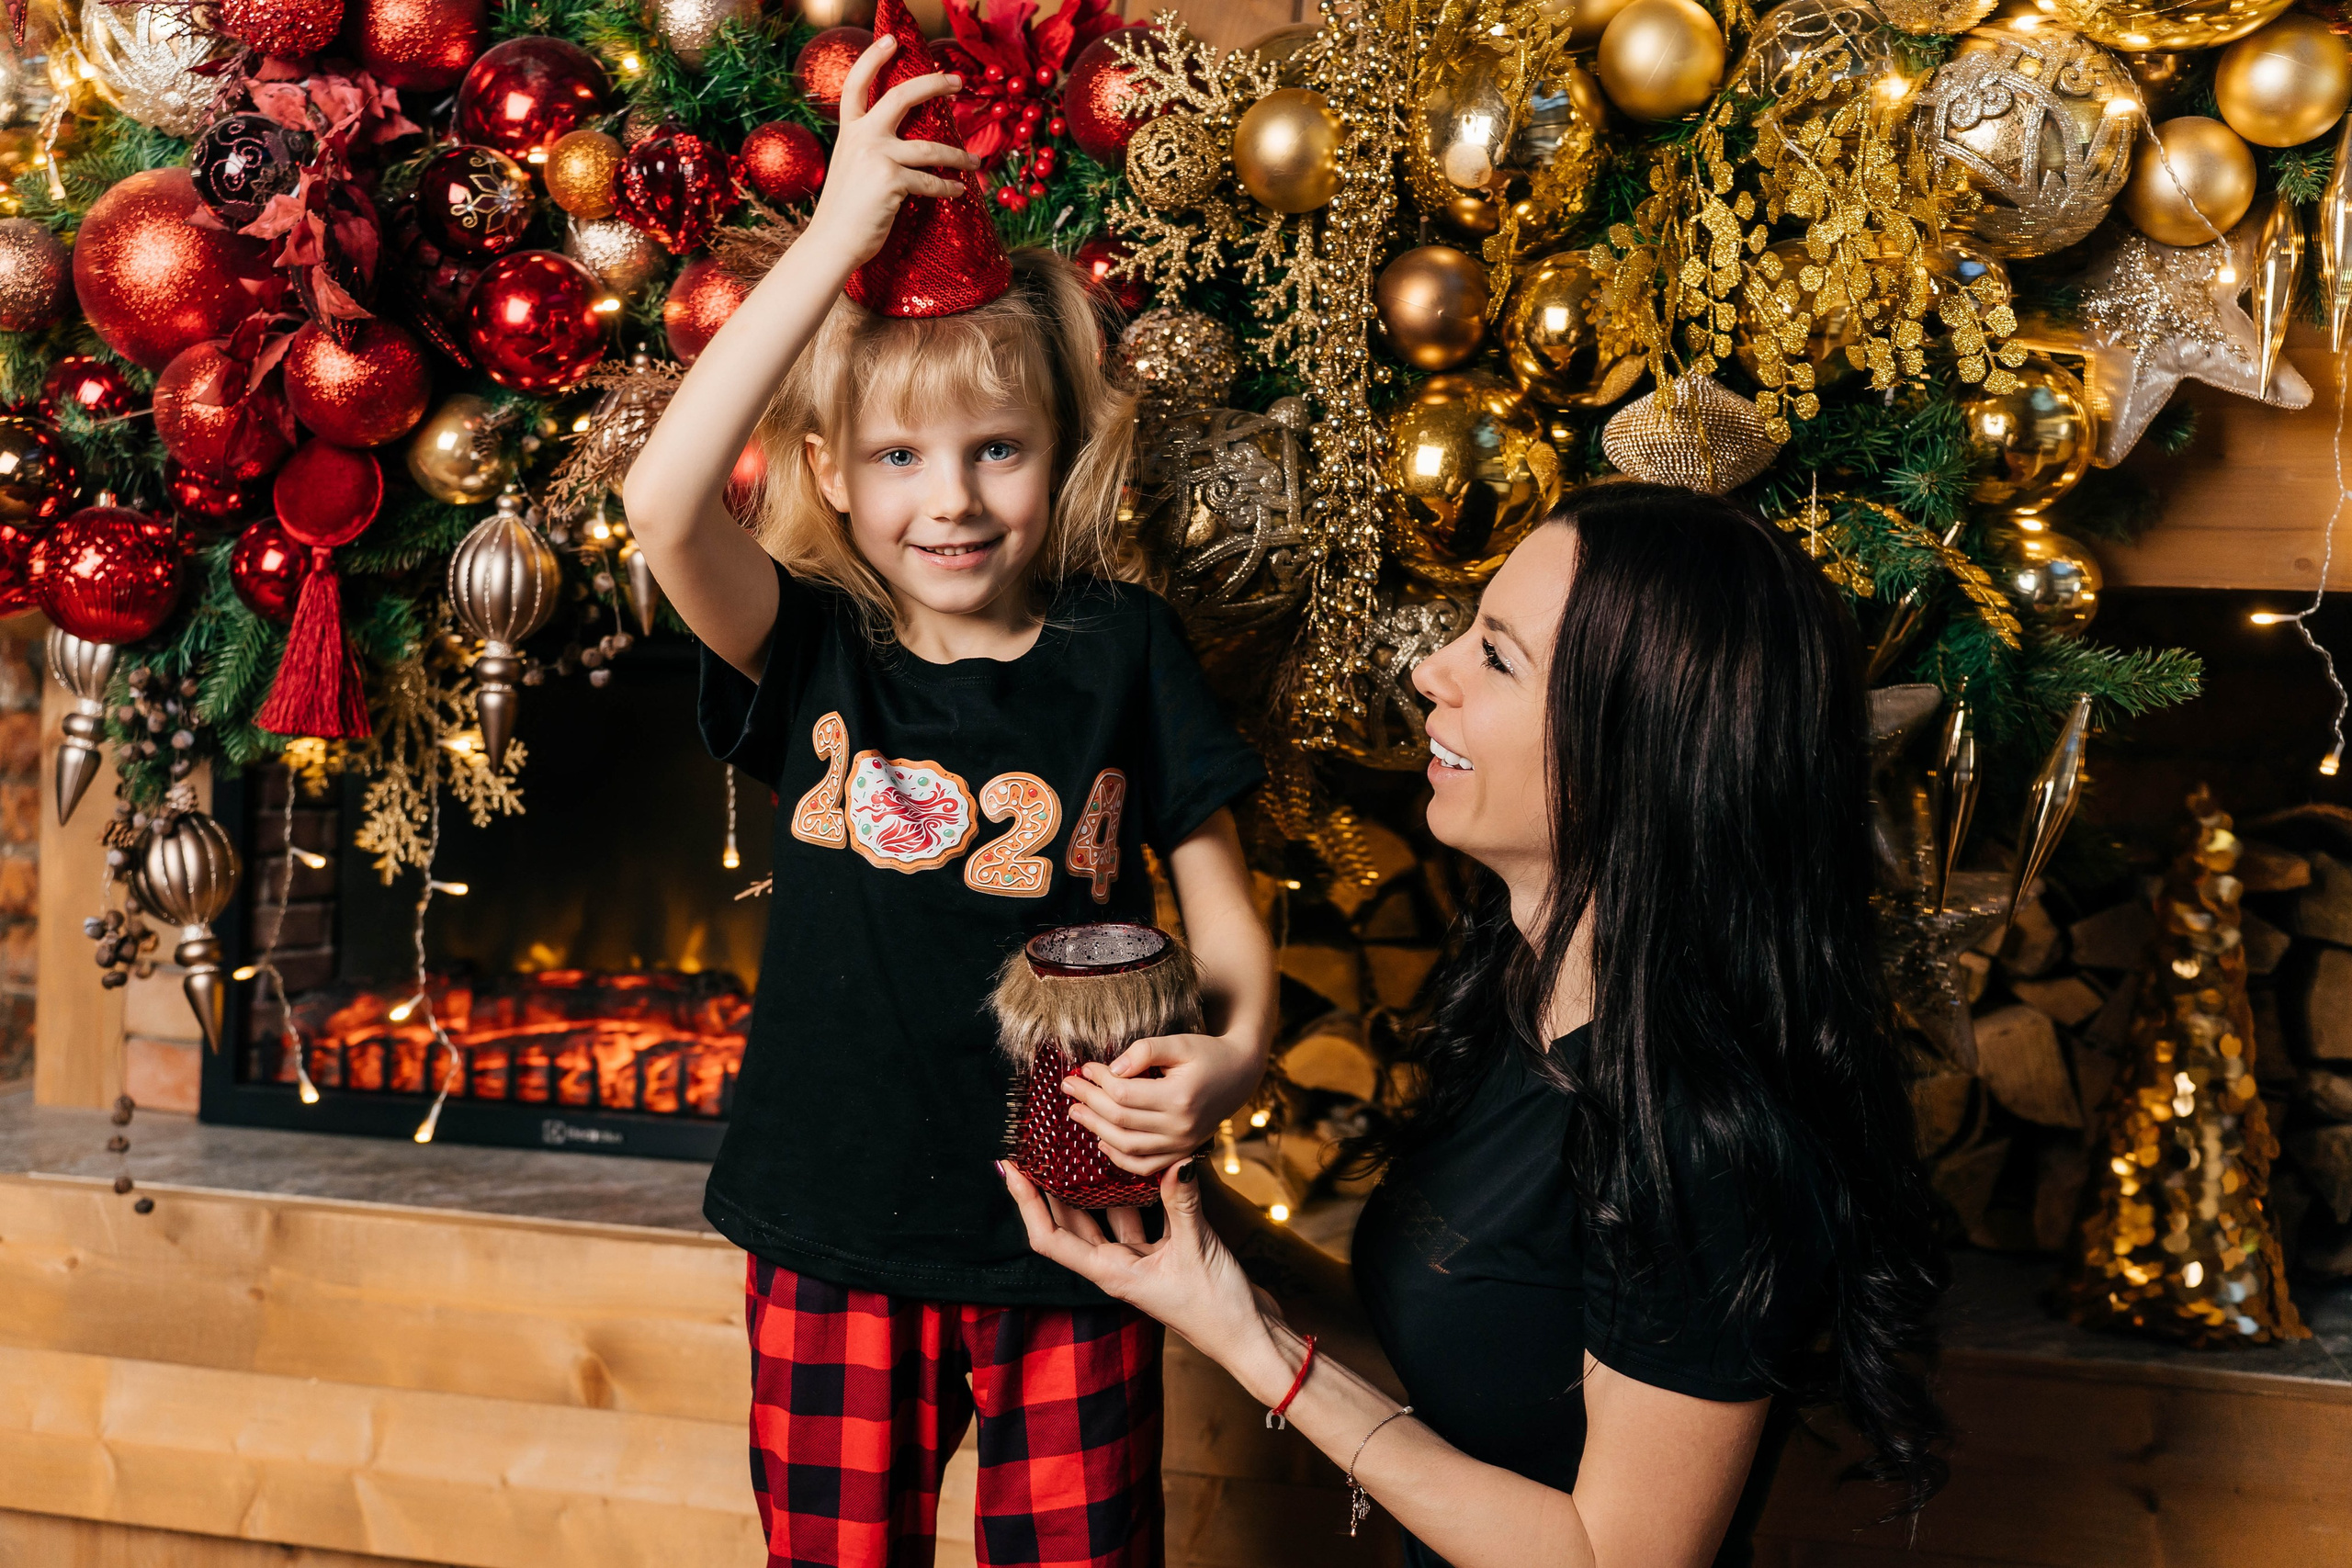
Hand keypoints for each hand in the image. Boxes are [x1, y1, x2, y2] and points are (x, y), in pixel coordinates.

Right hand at [803, 34, 978, 268]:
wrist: (833, 242)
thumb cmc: (845, 210)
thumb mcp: (850, 167)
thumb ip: (870, 148)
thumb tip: (905, 142)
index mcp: (850, 132)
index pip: (856, 85)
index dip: (873, 59)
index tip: (891, 41)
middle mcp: (862, 138)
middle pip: (901, 97)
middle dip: (933, 84)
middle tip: (957, 82)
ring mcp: (878, 158)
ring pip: (930, 148)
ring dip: (958, 155)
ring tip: (974, 161)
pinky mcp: (892, 182)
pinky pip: (931, 182)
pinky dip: (949, 188)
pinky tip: (960, 191)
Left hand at [1001, 1159, 1275, 1373]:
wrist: (1250, 1338)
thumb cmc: (1218, 1309)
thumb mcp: (1197, 1250)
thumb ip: (1182, 1203)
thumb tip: (1177, 1160)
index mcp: (1111, 1273)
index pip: (1051, 1238)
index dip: (1027, 1204)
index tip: (1010, 1169)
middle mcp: (1117, 1266)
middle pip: (1070, 1222)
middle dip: (1050, 1187)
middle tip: (1038, 1146)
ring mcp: (1139, 1261)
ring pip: (1104, 1216)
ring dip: (1091, 1185)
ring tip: (1078, 1146)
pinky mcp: (1164, 1254)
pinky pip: (1140, 1216)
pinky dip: (1134, 1192)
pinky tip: (1136, 1164)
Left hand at [1063, 1031, 1263, 1176]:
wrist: (1240, 1075)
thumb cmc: (1208, 1054)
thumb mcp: (1179, 1042)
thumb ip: (1145, 1051)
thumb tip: (1112, 1069)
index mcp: (1181, 1097)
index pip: (1125, 1094)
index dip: (1099, 1081)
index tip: (1085, 1067)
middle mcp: (1181, 1127)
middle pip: (1121, 1120)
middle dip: (1089, 1102)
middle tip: (1068, 1086)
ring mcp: (1182, 1145)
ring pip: (1128, 1146)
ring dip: (1096, 1130)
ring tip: (1075, 1112)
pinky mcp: (1182, 1153)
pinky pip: (1145, 1166)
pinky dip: (1120, 1159)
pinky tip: (1101, 1142)